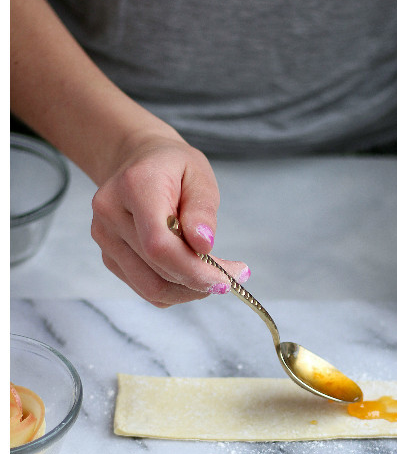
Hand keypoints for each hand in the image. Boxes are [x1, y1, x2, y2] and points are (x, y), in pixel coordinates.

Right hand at [90, 133, 249, 306]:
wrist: (137, 162)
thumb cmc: (173, 166)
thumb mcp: (199, 175)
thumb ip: (202, 210)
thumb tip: (204, 245)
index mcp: (135, 187)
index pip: (159, 243)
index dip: (195, 269)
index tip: (228, 278)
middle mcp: (111, 214)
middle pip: (158, 268)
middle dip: (202, 280)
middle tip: (235, 276)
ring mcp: (105, 237)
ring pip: (151, 287)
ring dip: (190, 290)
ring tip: (216, 276)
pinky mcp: (108, 256)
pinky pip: (145, 288)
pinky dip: (175, 290)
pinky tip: (193, 275)